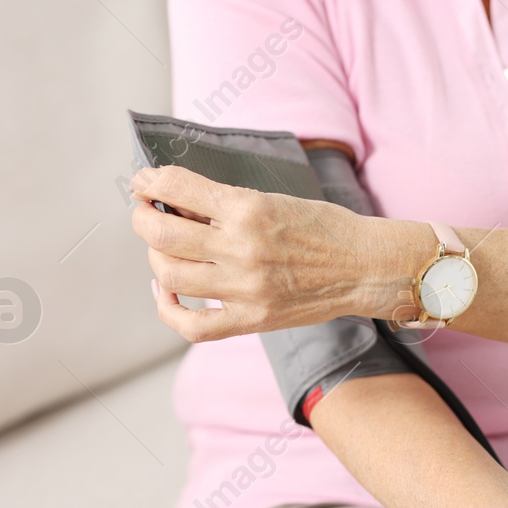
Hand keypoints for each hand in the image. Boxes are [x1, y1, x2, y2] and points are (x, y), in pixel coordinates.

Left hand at [129, 165, 373, 342]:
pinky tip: (167, 290)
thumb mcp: (272, 199)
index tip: (145, 184)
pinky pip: (192, 325)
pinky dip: (169, 308)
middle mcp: (242, 248)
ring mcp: (246, 288)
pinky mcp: (253, 318)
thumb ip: (224, 204)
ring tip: (165, 250)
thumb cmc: (323, 228)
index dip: (148, 182)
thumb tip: (174, 204)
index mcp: (248, 208)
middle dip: (143, 218)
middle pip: (160, 234)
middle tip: (146, 213)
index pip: (175, 186)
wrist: (365, 266)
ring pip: (170, 274)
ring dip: (156, 257)